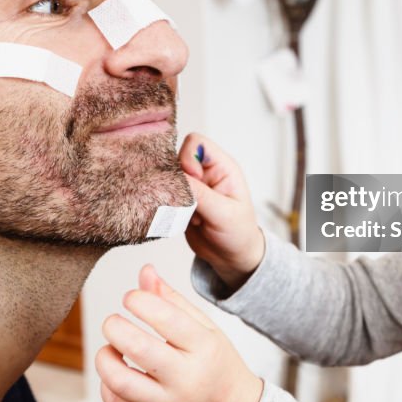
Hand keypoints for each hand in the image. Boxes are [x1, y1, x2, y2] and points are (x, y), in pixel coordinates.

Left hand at [96, 265, 263, 401]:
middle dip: (114, 327)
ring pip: (120, 381)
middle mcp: (188, 379)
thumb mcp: (206, 328)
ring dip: (105, 358)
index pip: (166, 318)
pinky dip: (108, 386)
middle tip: (112, 321)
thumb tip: (145, 272)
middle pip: (138, 348)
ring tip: (111, 349)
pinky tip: (116, 374)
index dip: (139, 300)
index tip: (130, 297)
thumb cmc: (218, 366)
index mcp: (204, 348)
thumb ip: (172, 301)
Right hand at [179, 133, 264, 289]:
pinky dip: (167, 208)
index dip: (188, 158)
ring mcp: (191, 187)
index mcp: (222, 167)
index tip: (193, 181)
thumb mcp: (223, 214)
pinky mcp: (180, 201)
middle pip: (176, 158)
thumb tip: (176, 177)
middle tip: (189, 203)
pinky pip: (163, 195)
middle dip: (176, 180)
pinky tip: (184, 221)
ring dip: (172, 197)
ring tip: (190, 215)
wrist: (232, 258)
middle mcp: (205, 173)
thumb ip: (200, 195)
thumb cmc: (238, 233)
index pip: (196, 143)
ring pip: (166, 177)